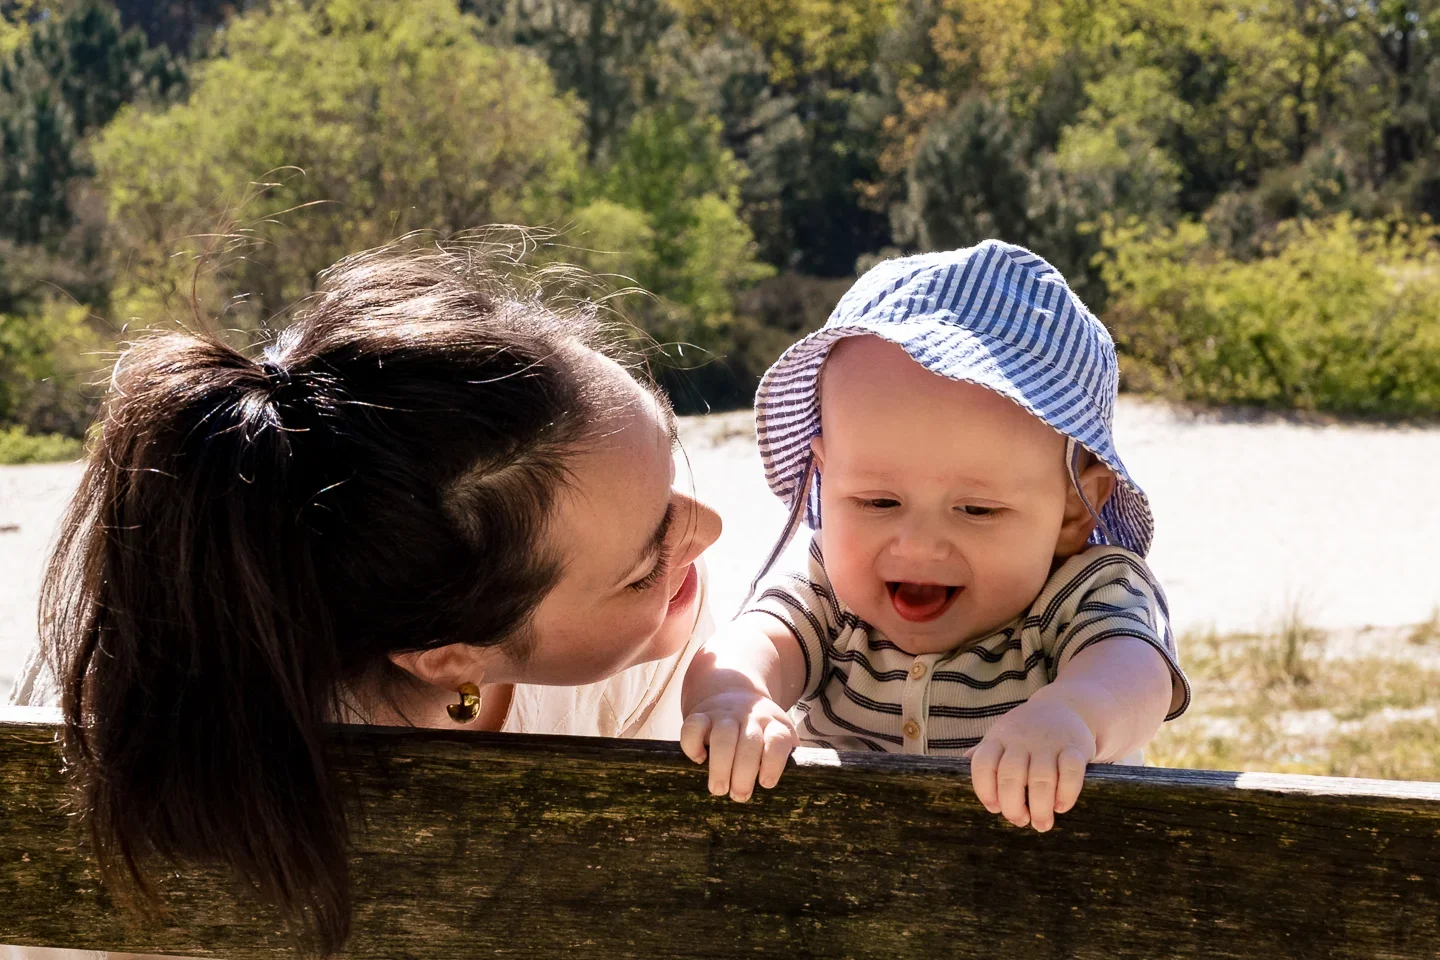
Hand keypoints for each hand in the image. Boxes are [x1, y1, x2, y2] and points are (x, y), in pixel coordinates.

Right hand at [680, 691, 797, 801]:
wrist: (734, 694)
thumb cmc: (760, 732)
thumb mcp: (778, 737)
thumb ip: (784, 758)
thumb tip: (787, 792)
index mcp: (774, 725)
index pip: (778, 740)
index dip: (773, 763)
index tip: (766, 784)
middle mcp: (750, 717)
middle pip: (749, 742)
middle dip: (744, 773)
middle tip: (739, 796)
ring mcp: (724, 714)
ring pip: (723, 735)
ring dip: (720, 765)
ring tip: (719, 789)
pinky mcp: (701, 714)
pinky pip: (693, 726)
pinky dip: (693, 745)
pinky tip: (699, 760)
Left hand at [966, 693, 1095, 831]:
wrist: (1066, 706)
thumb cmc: (1027, 731)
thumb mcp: (1001, 735)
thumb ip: (983, 754)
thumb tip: (953, 771)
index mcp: (998, 738)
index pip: (982, 764)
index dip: (984, 790)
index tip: (993, 808)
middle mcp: (1021, 739)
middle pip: (1010, 775)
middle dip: (1013, 805)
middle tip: (1020, 821)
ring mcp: (1049, 743)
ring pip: (1041, 778)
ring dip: (1041, 807)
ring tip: (1042, 824)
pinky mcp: (1075, 746)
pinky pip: (1071, 772)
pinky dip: (1066, 793)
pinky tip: (1061, 807)